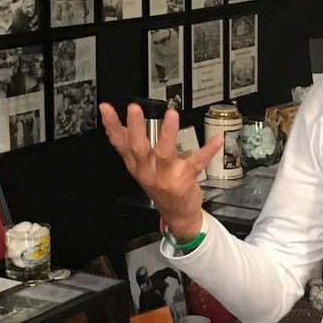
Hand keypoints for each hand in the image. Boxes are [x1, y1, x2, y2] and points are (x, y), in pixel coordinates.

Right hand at [99, 102, 222, 238]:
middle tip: (134, 108)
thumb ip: (131, 147)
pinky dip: (207, 151)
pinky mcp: (184, 180)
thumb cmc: (160, 186)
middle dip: (135, 127)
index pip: (119, 143)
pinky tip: (217, 140)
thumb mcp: (141, 168)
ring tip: (171, 114)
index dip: (112, 126)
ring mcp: (166, 176)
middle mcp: (148, 170)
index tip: (106, 108)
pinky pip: (196, 163)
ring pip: (164, 153)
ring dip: (168, 133)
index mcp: (136, 165)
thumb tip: (121, 124)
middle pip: (138, 148)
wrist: (178, 214)